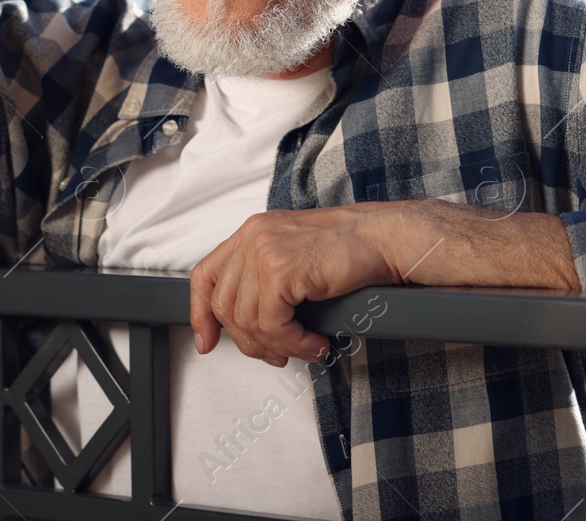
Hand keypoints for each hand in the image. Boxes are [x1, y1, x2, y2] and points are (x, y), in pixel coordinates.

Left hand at [189, 205, 399, 366]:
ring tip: (305, 348)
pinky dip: (293, 342)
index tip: (207, 341)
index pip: (206, 274)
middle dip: (249, 341)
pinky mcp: (281, 269)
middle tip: (277, 354)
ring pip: (248, 319)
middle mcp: (253, 236)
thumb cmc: (351, 250)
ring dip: (278, 344)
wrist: (385, 239)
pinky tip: (315, 343)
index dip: (201, 313)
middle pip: (225, 305)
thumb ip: (266, 280)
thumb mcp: (295, 257)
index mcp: (252, 232)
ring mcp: (264, 250)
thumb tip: (248, 326)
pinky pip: (272, 324)